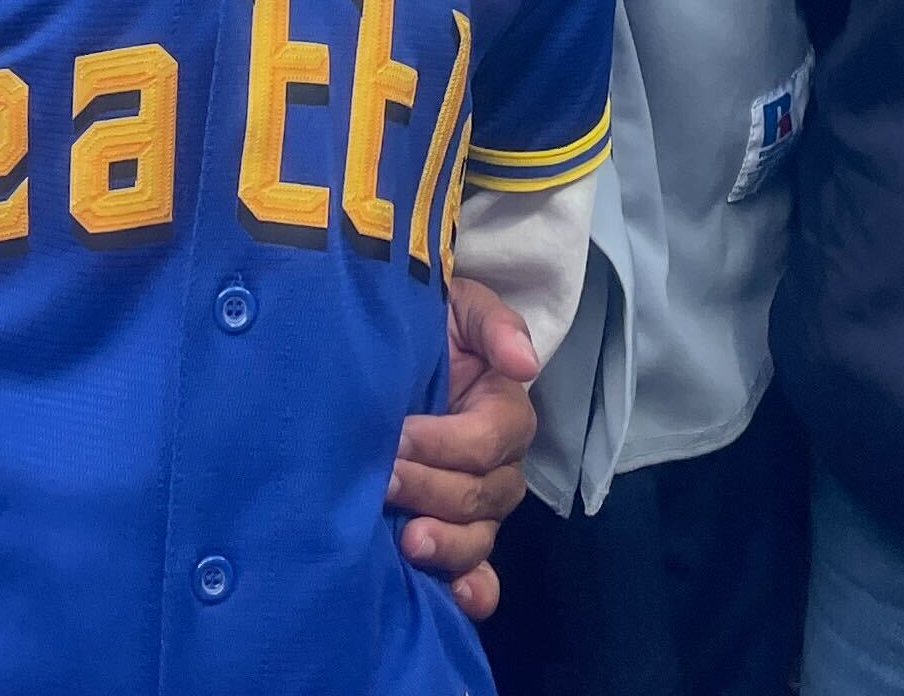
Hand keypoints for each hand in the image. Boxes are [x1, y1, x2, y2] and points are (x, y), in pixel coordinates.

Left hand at [389, 275, 537, 617]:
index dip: (448, 443)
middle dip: (432, 489)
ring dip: (448, 544)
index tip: (398, 435)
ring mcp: (474, 505)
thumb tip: (524, 362)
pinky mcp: (449, 531)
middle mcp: (496, 464)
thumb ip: (493, 325)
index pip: (490, 440)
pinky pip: (476, 572)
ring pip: (479, 537)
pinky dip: (472, 589)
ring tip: (409, 542)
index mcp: (503, 411)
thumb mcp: (457, 306)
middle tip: (383, 480)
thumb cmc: (424, 326)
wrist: (379, 349)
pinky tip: (455, 597)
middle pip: (483, 494)